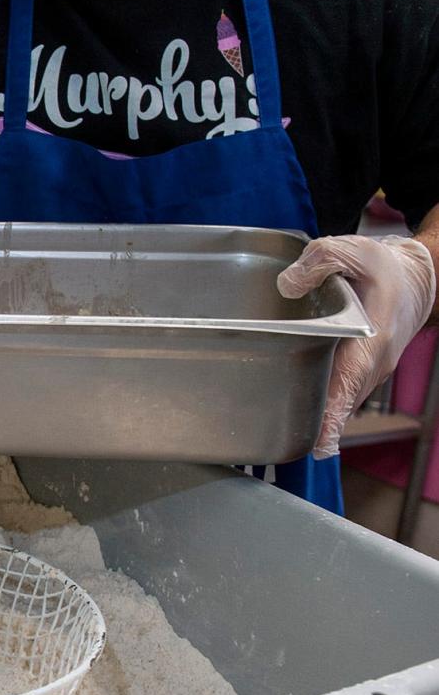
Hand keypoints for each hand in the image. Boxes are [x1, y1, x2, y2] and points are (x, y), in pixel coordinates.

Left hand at [277, 234, 435, 458]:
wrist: (415, 278)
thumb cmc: (384, 267)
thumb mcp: (354, 250)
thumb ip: (320, 261)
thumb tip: (288, 284)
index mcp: (373, 338)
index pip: (349, 383)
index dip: (332, 415)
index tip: (318, 445)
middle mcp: (373, 363)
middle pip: (339, 402)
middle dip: (314, 423)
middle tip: (278, 442)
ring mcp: (370, 371)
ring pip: (339, 400)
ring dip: (316, 414)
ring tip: (278, 430)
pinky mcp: (362, 370)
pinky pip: (340, 392)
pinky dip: (322, 401)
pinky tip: (294, 405)